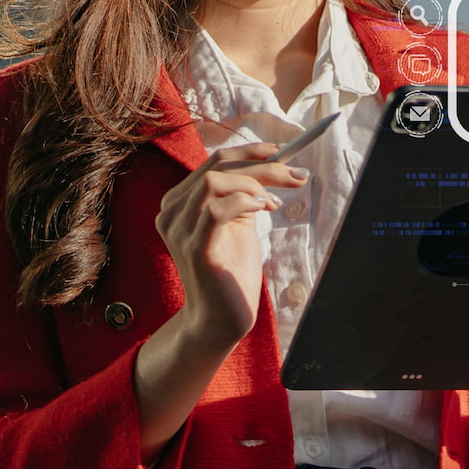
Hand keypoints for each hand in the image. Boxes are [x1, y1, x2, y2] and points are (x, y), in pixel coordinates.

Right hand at [154, 142, 307, 348]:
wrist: (220, 318)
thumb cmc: (231, 270)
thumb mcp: (239, 223)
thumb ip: (244, 195)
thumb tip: (275, 164)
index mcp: (180, 202)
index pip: (215, 160)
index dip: (251, 151)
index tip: (283, 152)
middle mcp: (172, 212)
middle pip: (217, 166)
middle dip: (263, 164)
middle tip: (297, 175)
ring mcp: (179, 230)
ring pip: (214, 182)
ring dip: (253, 185)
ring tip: (273, 205)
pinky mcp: (194, 249)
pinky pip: (215, 211)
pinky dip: (244, 202)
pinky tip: (263, 210)